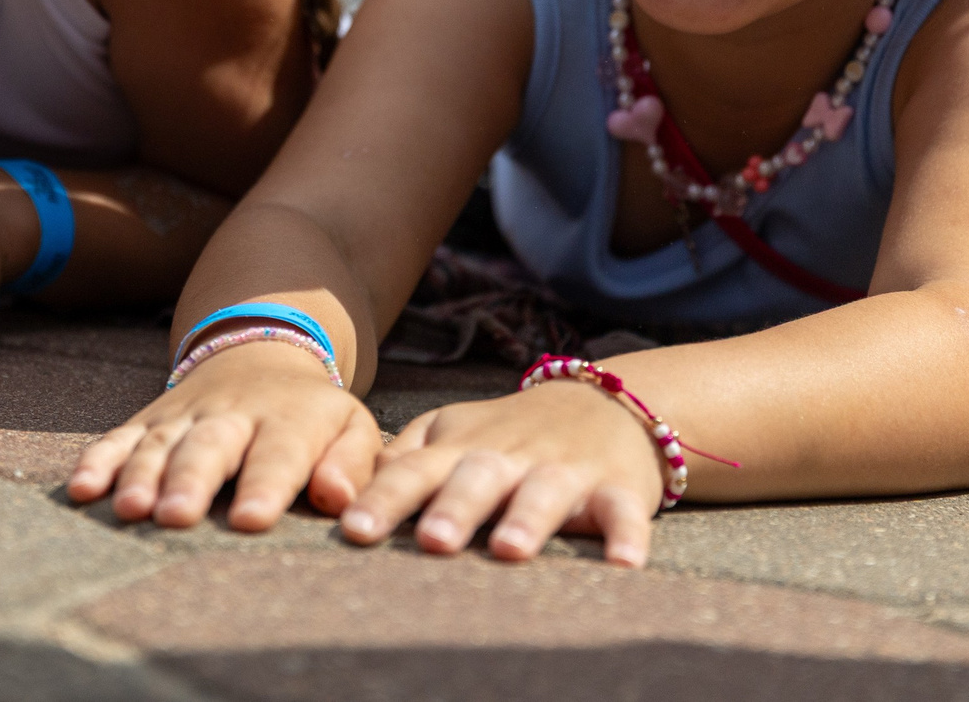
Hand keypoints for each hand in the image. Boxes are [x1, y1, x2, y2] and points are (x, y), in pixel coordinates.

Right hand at [68, 340, 380, 528]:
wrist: (262, 352)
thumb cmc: (311, 415)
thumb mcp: (350, 427)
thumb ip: (352, 463)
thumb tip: (340, 499)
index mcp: (288, 420)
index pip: (277, 455)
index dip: (264, 486)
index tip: (251, 520)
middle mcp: (231, 414)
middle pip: (208, 447)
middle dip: (190, 481)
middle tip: (176, 517)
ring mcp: (185, 414)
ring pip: (159, 442)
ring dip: (140, 475)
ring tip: (128, 509)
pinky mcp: (150, 419)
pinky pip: (119, 436)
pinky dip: (98, 460)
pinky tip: (81, 490)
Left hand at [337, 380, 664, 566]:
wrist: (603, 404)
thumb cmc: (507, 435)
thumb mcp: (451, 433)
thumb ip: (402, 461)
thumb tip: (341, 493)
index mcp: (461, 449)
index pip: (415, 472)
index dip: (385, 499)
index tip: (355, 530)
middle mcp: (509, 457)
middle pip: (477, 478)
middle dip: (455, 508)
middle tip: (433, 542)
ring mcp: (564, 469)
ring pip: (545, 492)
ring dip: (528, 519)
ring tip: (509, 550)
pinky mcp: (616, 488)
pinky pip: (623, 512)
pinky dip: (627, 535)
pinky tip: (624, 564)